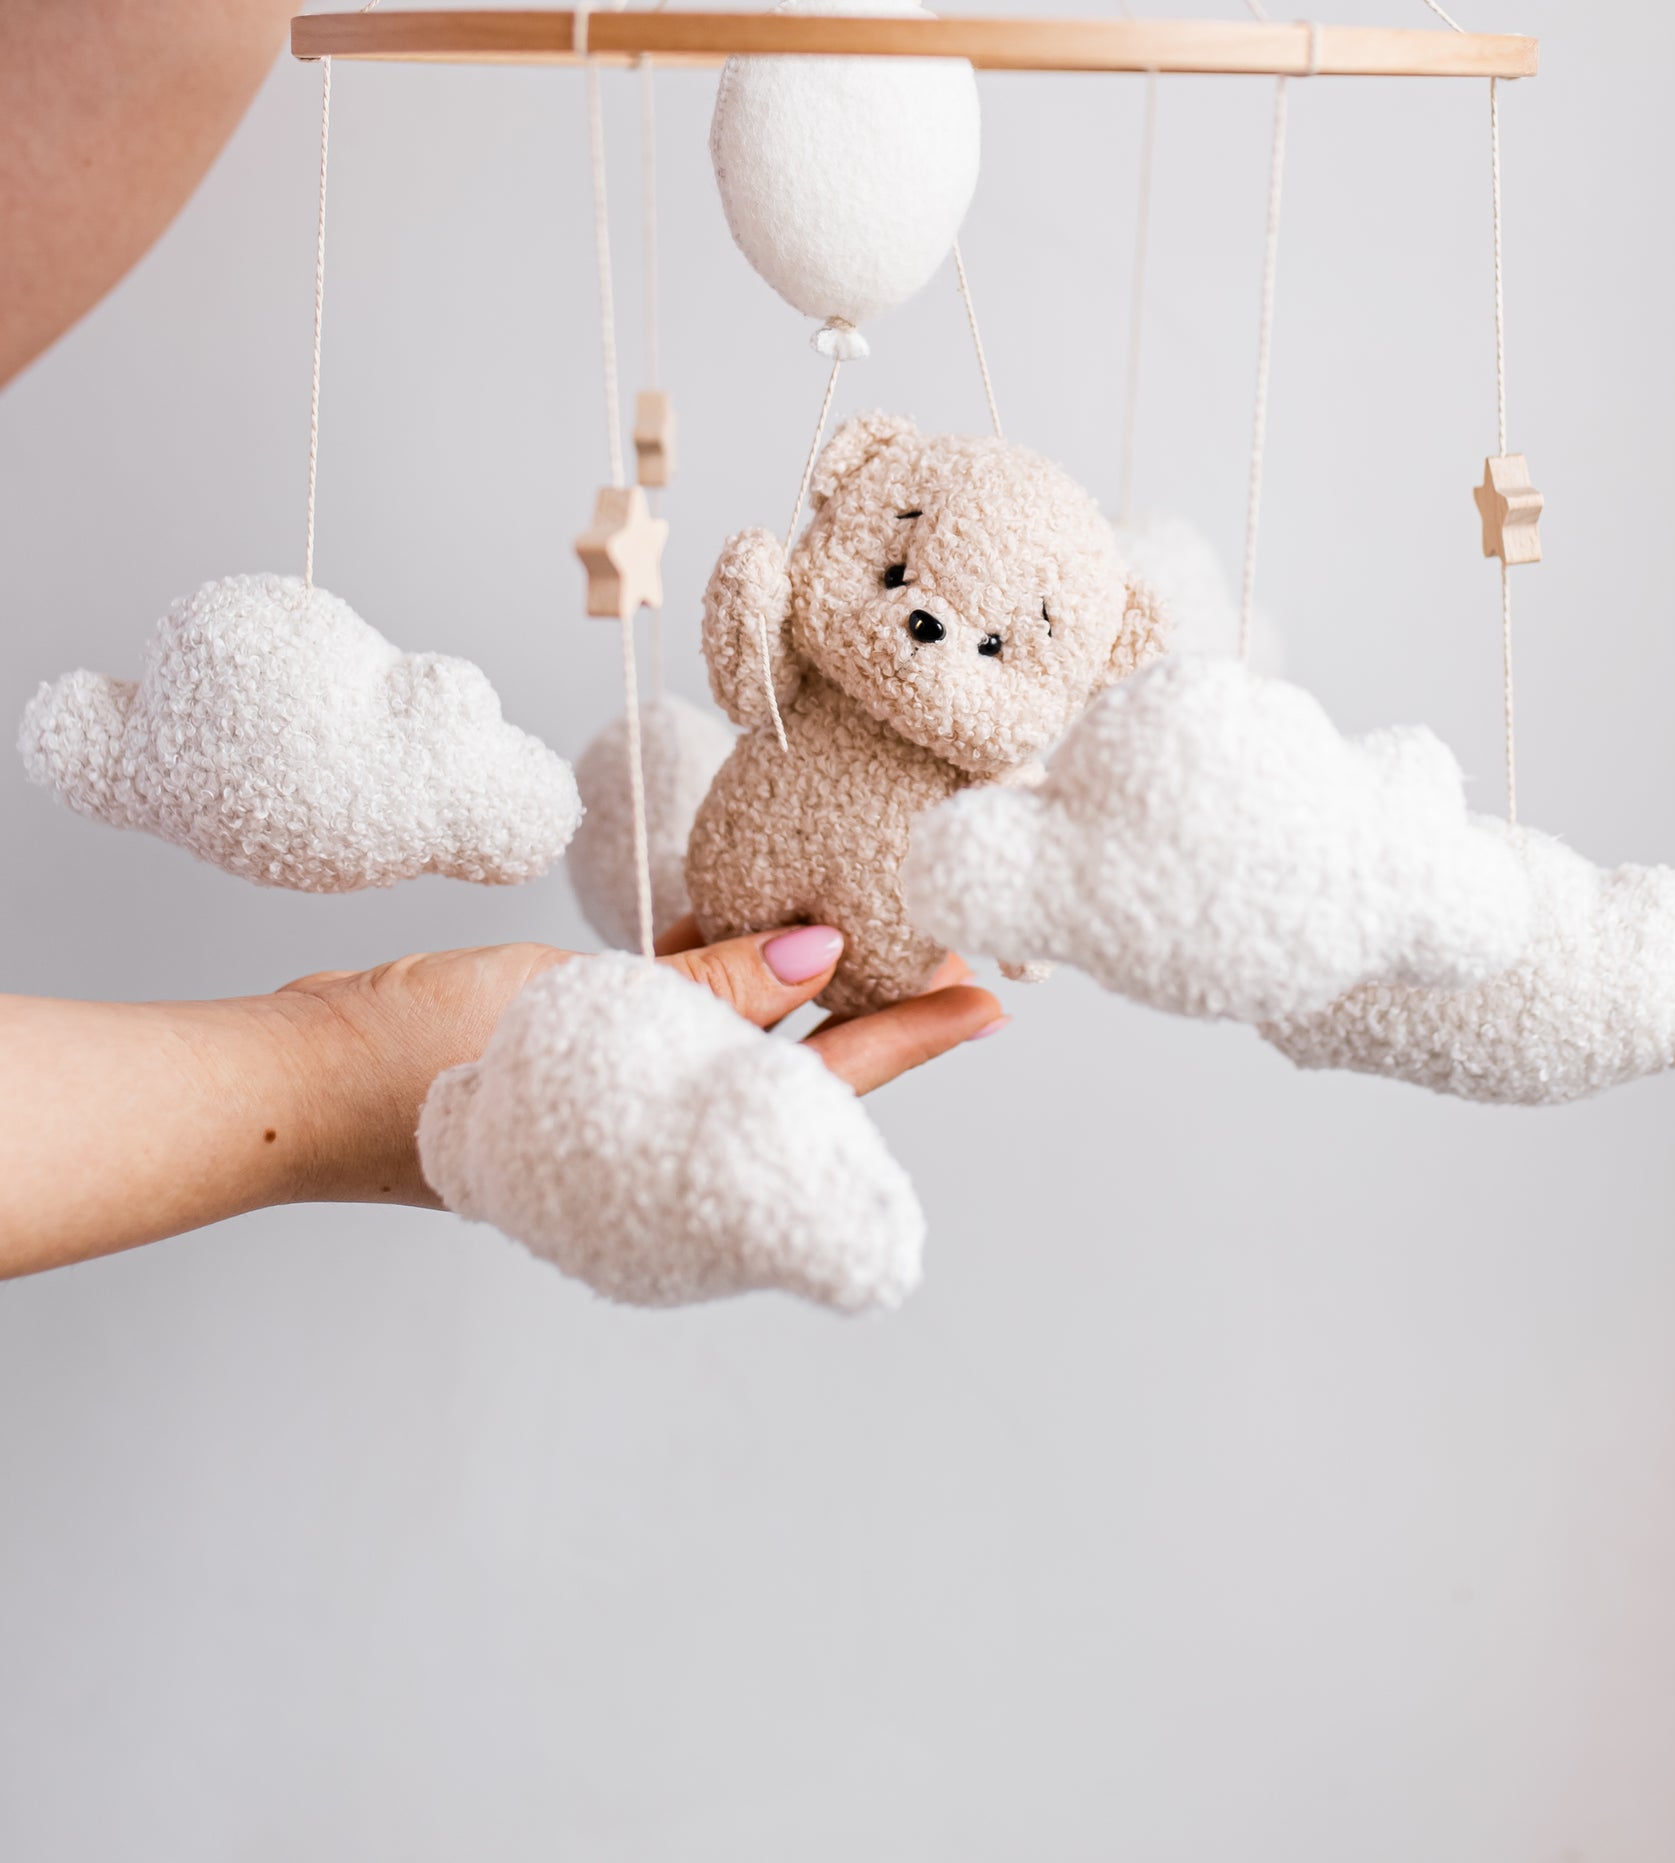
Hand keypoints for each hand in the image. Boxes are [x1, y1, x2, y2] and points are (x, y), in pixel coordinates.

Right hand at [279, 917, 1001, 1208]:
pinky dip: (710, 974)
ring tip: (867, 915)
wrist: (301, 1082)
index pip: (825, 1081)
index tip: (988, 1000)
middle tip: (944, 943)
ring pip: (736, 1037)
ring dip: (795, 980)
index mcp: (674, 1144)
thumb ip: (709, 982)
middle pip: (796, 1065)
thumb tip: (826, 946)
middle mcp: (660, 1137)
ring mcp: (617, 1106)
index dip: (912, 1035)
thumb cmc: (431, 1056)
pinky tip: (747, 916)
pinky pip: (669, 1019)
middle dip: (872, 1003)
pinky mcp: (574, 1067)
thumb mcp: (586, 1004)